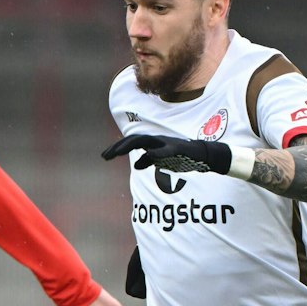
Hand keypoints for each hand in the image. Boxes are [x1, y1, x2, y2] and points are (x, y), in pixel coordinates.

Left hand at [101, 132, 230, 174]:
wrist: (201, 155)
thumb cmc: (180, 156)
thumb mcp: (161, 160)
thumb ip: (148, 160)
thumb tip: (136, 165)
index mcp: (152, 142)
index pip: (131, 142)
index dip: (117, 147)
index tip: (105, 156)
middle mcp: (157, 139)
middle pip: (133, 139)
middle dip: (118, 147)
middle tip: (105, 156)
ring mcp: (166, 143)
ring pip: (144, 140)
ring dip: (129, 145)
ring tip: (117, 153)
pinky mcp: (177, 149)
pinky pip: (164, 151)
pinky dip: (154, 153)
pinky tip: (145, 156)